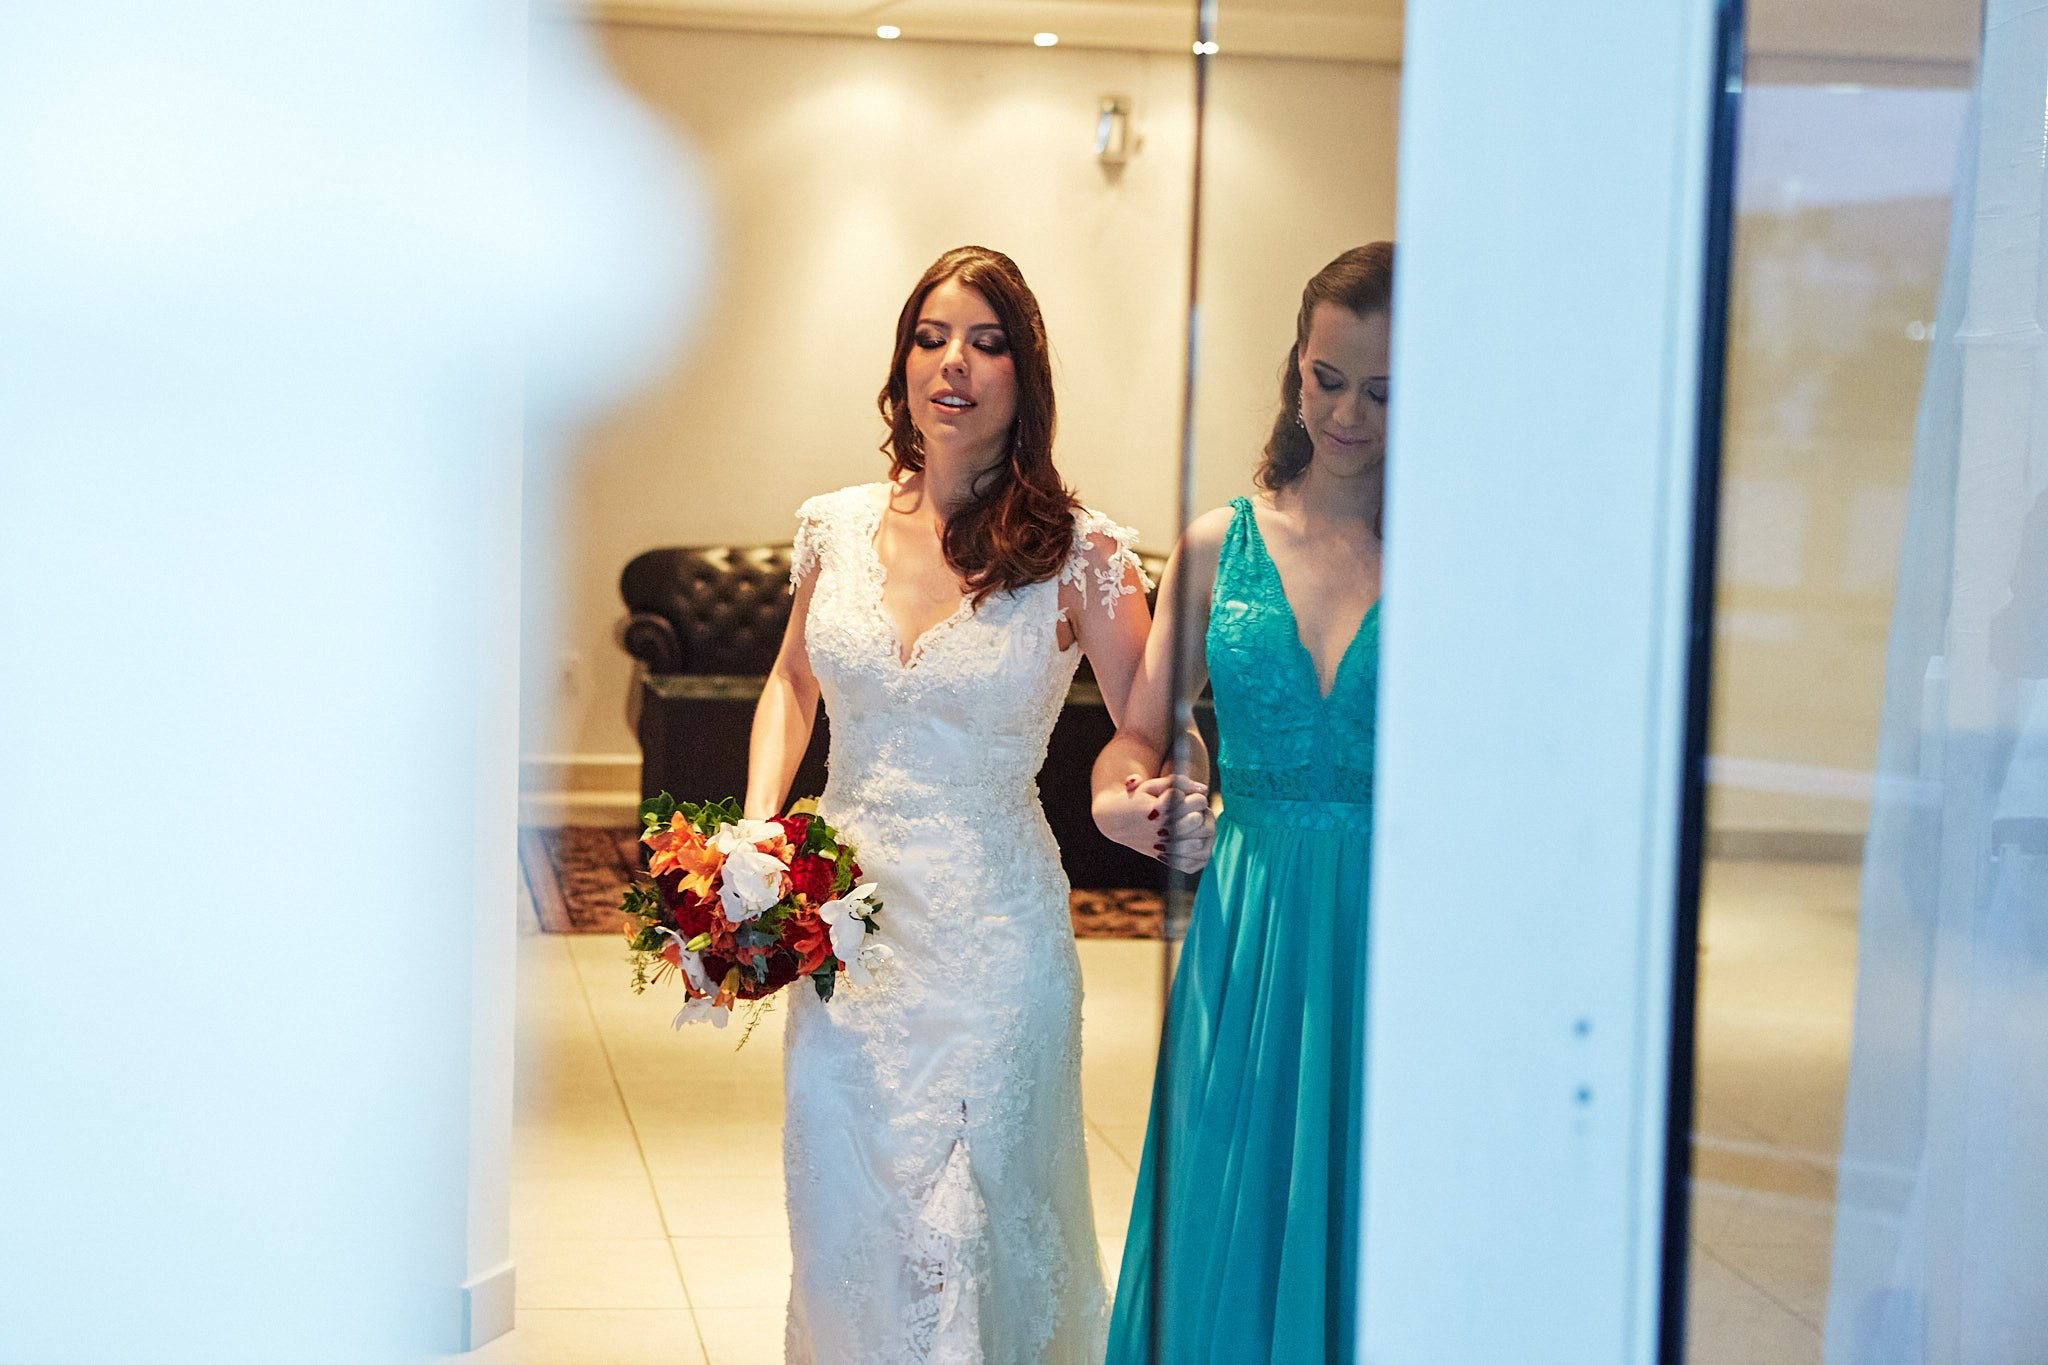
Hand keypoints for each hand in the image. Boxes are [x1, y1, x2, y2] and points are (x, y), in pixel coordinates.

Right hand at [1094, 773, 1215, 874]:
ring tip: (1194, 824)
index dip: (1197, 797)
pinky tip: (1195, 840)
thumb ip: (1180, 782)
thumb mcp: (1153, 785)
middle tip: (1193, 810)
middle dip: (1200, 812)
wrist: (1115, 821)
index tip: (1188, 797)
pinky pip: (1195, 862)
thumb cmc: (1138, 799)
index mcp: (1160, 809)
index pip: (1198, 801)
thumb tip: (1205, 789)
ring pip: (1200, 842)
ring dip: (1202, 831)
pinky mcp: (1166, 860)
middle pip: (1198, 821)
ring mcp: (1164, 848)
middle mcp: (1162, 830)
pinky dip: (1200, 853)